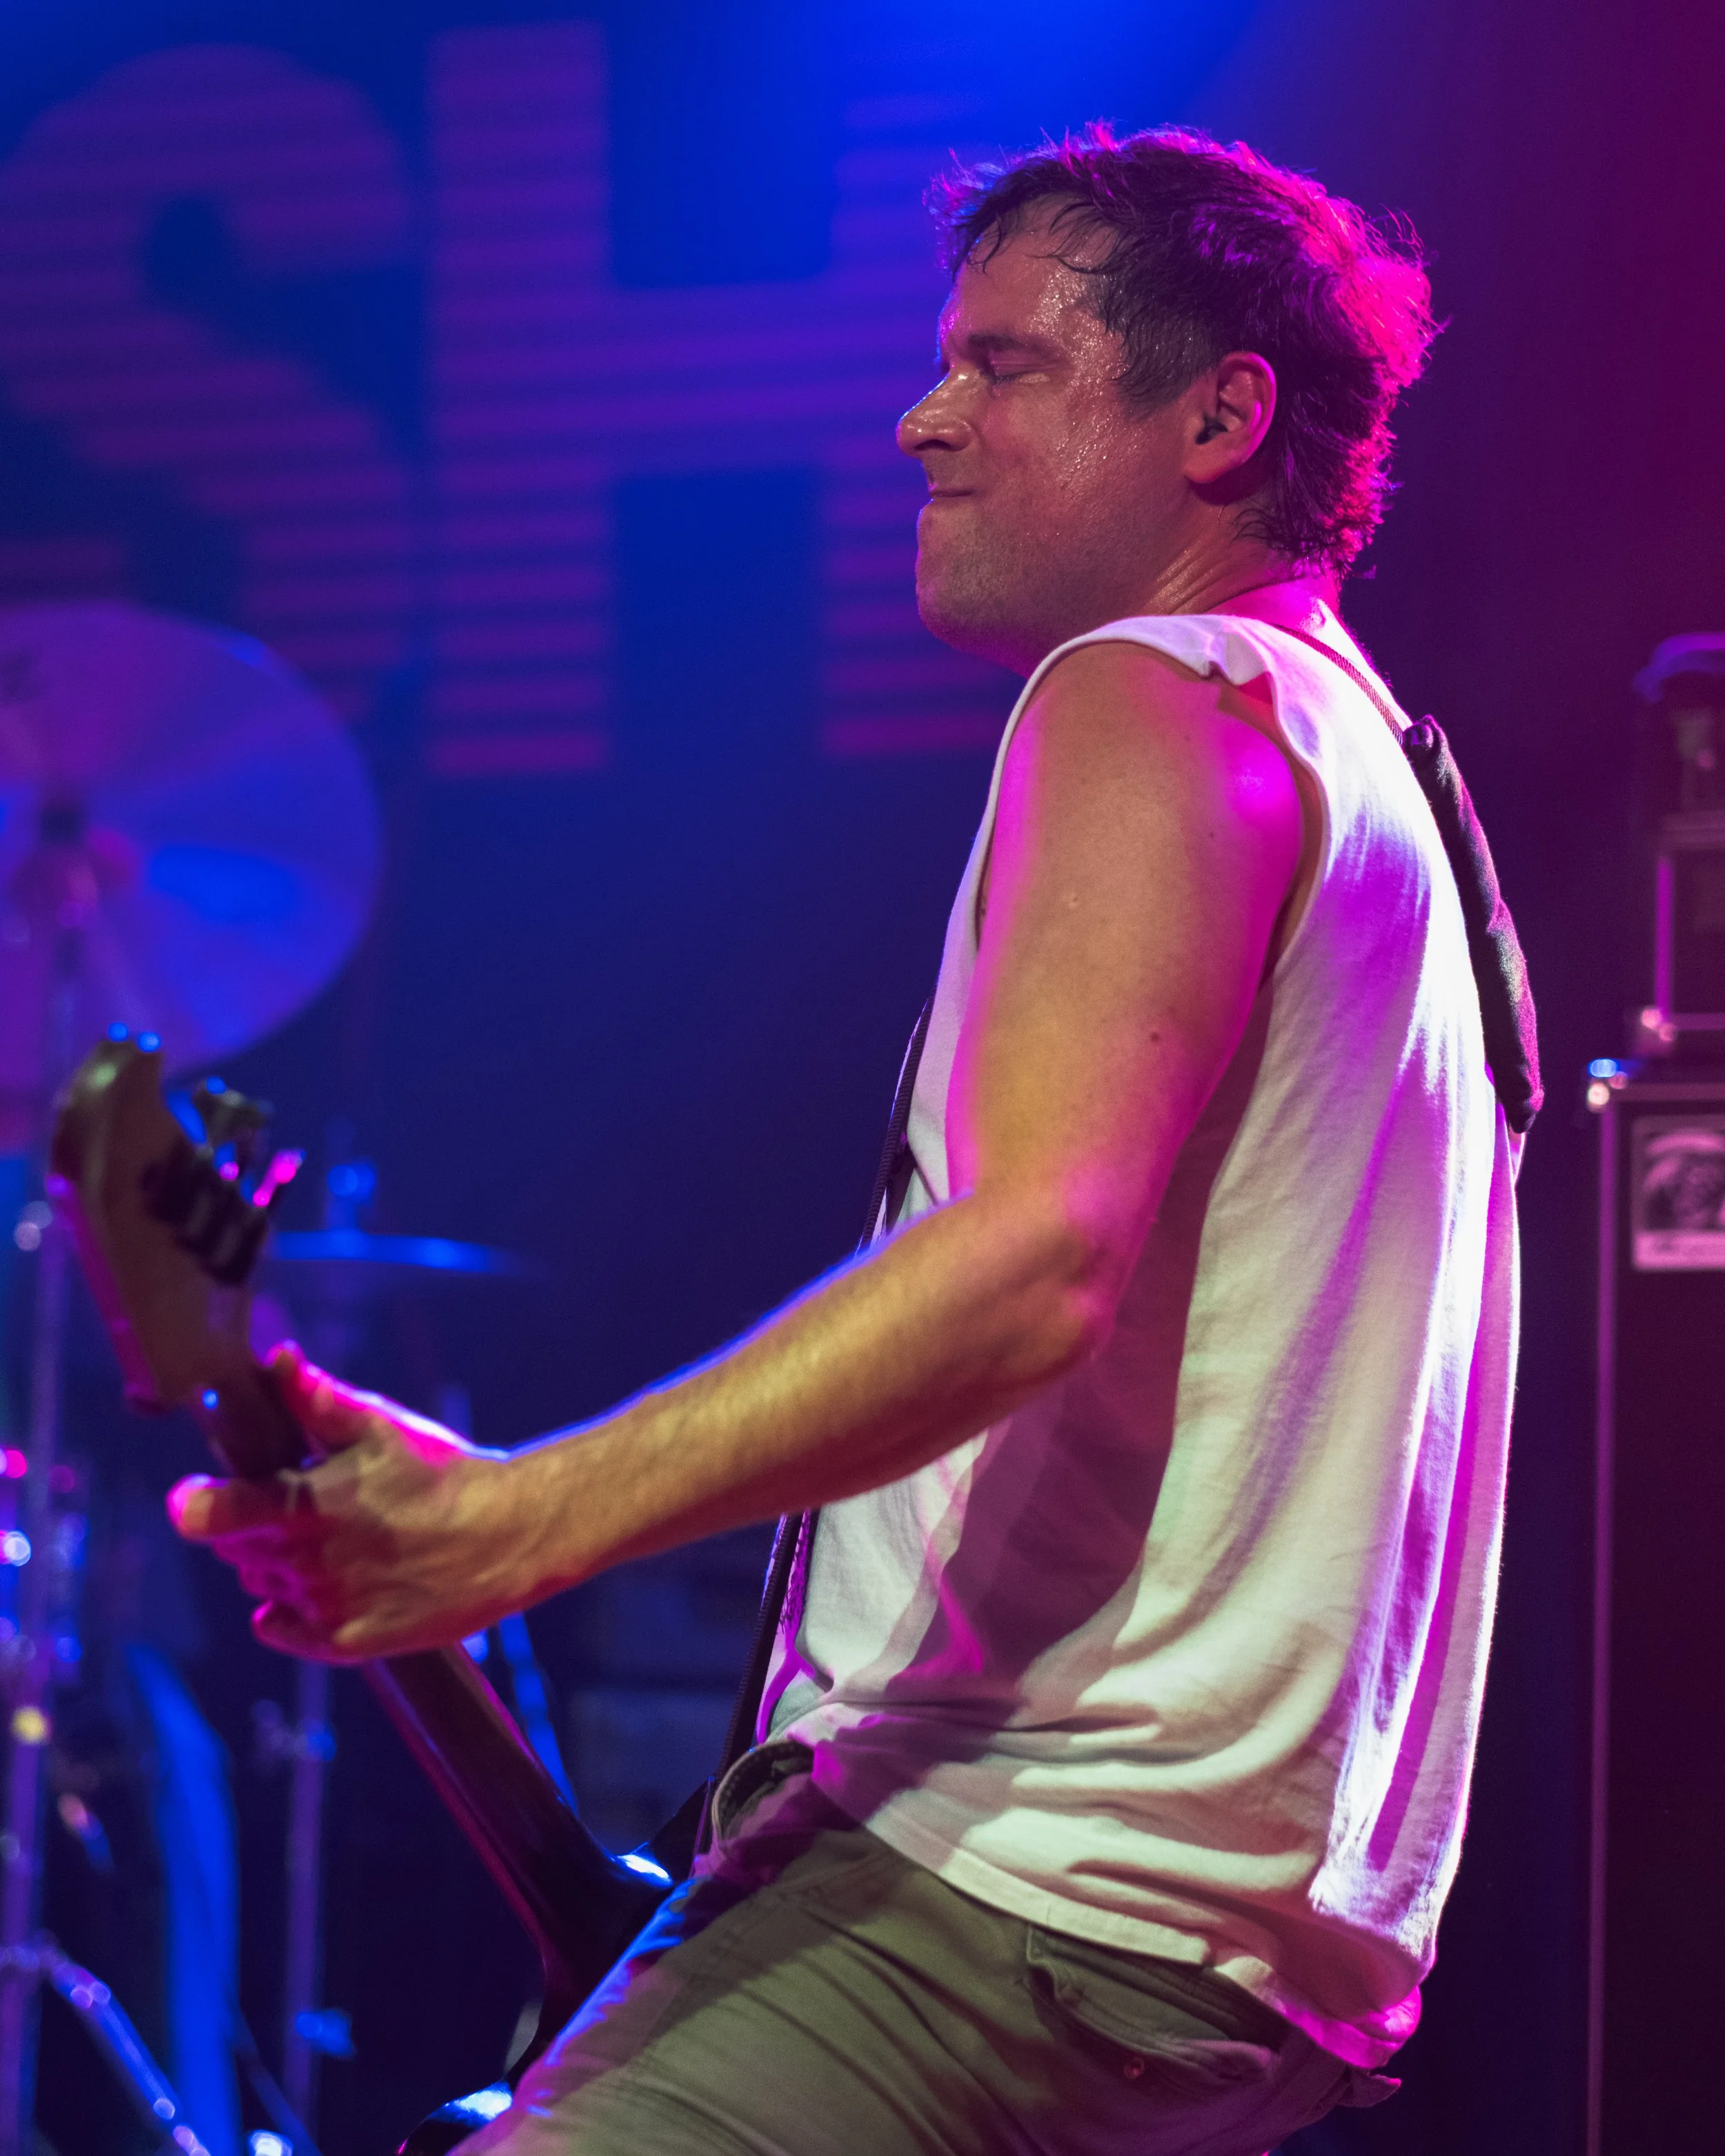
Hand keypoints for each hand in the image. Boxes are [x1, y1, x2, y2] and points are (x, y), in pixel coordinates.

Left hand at [168, 1342, 530, 1660]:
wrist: (508, 1535)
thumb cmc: (443, 1474)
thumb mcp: (382, 1426)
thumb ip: (318, 1397)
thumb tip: (276, 1358)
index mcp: (306, 1506)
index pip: (213, 1515)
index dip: (196, 1503)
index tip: (195, 1494)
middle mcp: (307, 1564)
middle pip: (237, 1549)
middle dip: (251, 1524)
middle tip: (295, 1502)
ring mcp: (327, 1607)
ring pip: (264, 1584)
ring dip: (277, 1563)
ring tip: (325, 1539)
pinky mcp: (349, 1643)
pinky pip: (286, 1631)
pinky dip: (285, 1614)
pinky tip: (310, 1590)